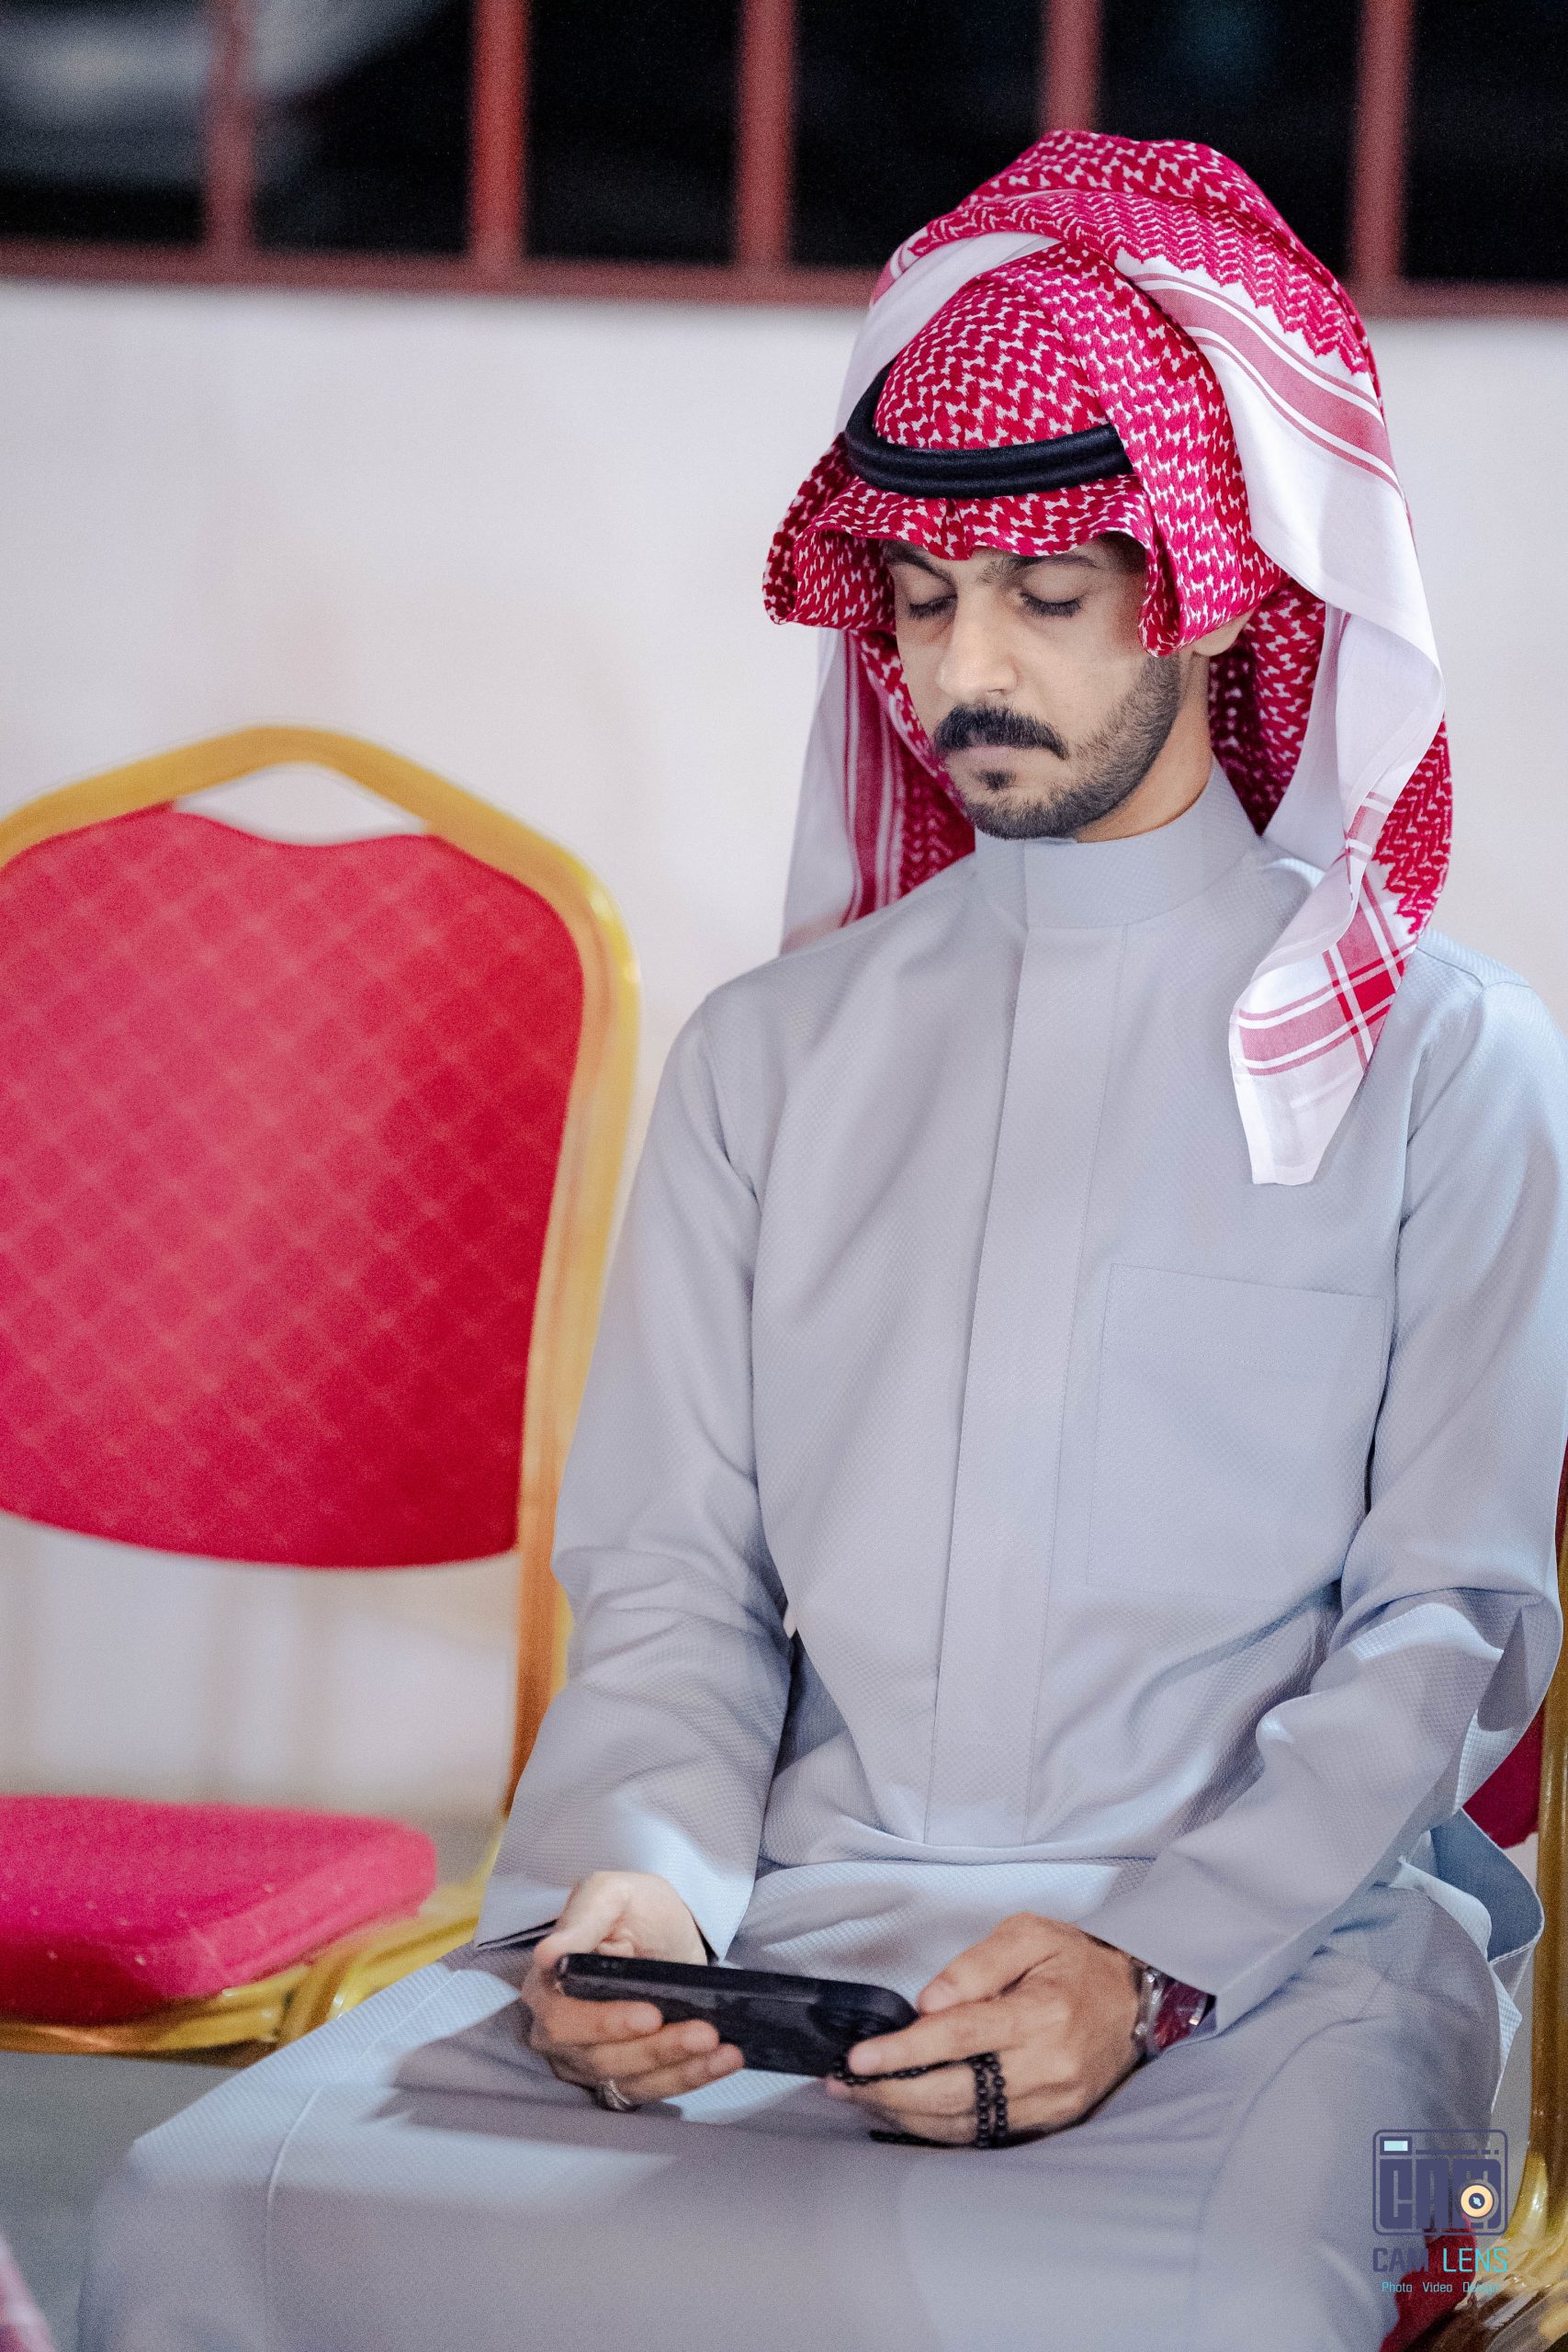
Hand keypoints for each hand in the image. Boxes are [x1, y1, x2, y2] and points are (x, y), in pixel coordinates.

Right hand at [522, 1870, 742, 2106]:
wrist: (667, 1932)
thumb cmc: (634, 1910)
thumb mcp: (614, 1894)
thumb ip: (584, 1917)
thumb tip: (549, 1954)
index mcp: (547, 1984)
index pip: (564, 2018)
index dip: (605, 2023)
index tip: (650, 2015)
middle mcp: (558, 2032)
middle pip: (598, 2057)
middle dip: (653, 2049)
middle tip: (703, 2033)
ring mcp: (586, 2061)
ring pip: (628, 2078)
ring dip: (680, 2067)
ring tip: (721, 2048)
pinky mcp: (619, 2078)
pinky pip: (651, 2089)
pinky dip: (690, 2077)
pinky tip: (723, 2061)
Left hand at [825, 1913, 1141, 2143]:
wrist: (1135, 2002)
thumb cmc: (1075, 1962)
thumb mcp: (1029, 1934)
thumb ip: (976, 1964)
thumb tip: (927, 2003)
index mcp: (1041, 2013)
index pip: (959, 2036)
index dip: (904, 2051)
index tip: (859, 2057)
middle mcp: (1048, 2066)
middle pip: (957, 2092)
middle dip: (892, 2092)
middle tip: (843, 2085)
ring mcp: (1051, 2103)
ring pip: (967, 2122)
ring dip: (907, 2116)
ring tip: (863, 2098)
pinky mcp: (1051, 2123)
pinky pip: (986, 2135)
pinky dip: (940, 2130)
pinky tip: (906, 2115)